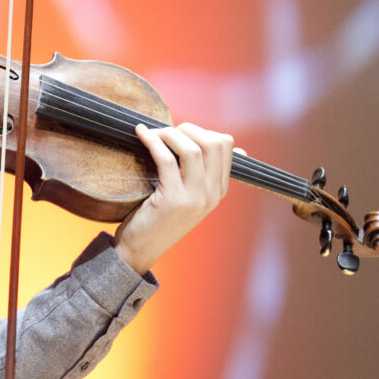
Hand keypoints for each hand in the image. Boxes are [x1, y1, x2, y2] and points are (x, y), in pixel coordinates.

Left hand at [113, 121, 234, 273]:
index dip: (200, 130)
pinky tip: (141, 134)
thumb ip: (205, 175)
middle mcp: (212, 194)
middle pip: (213, 142)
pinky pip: (166, 159)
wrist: (140, 249)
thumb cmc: (159, 218)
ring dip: (169, 133)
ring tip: (151, 134)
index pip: (225, 145)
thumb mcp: (191, 197)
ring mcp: (194, 198)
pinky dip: (152, 140)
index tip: (179, 133)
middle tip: (165, 132)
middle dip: (187, 128)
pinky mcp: (172, 200)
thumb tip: (238, 150)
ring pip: (191, 149)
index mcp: (219, 190)